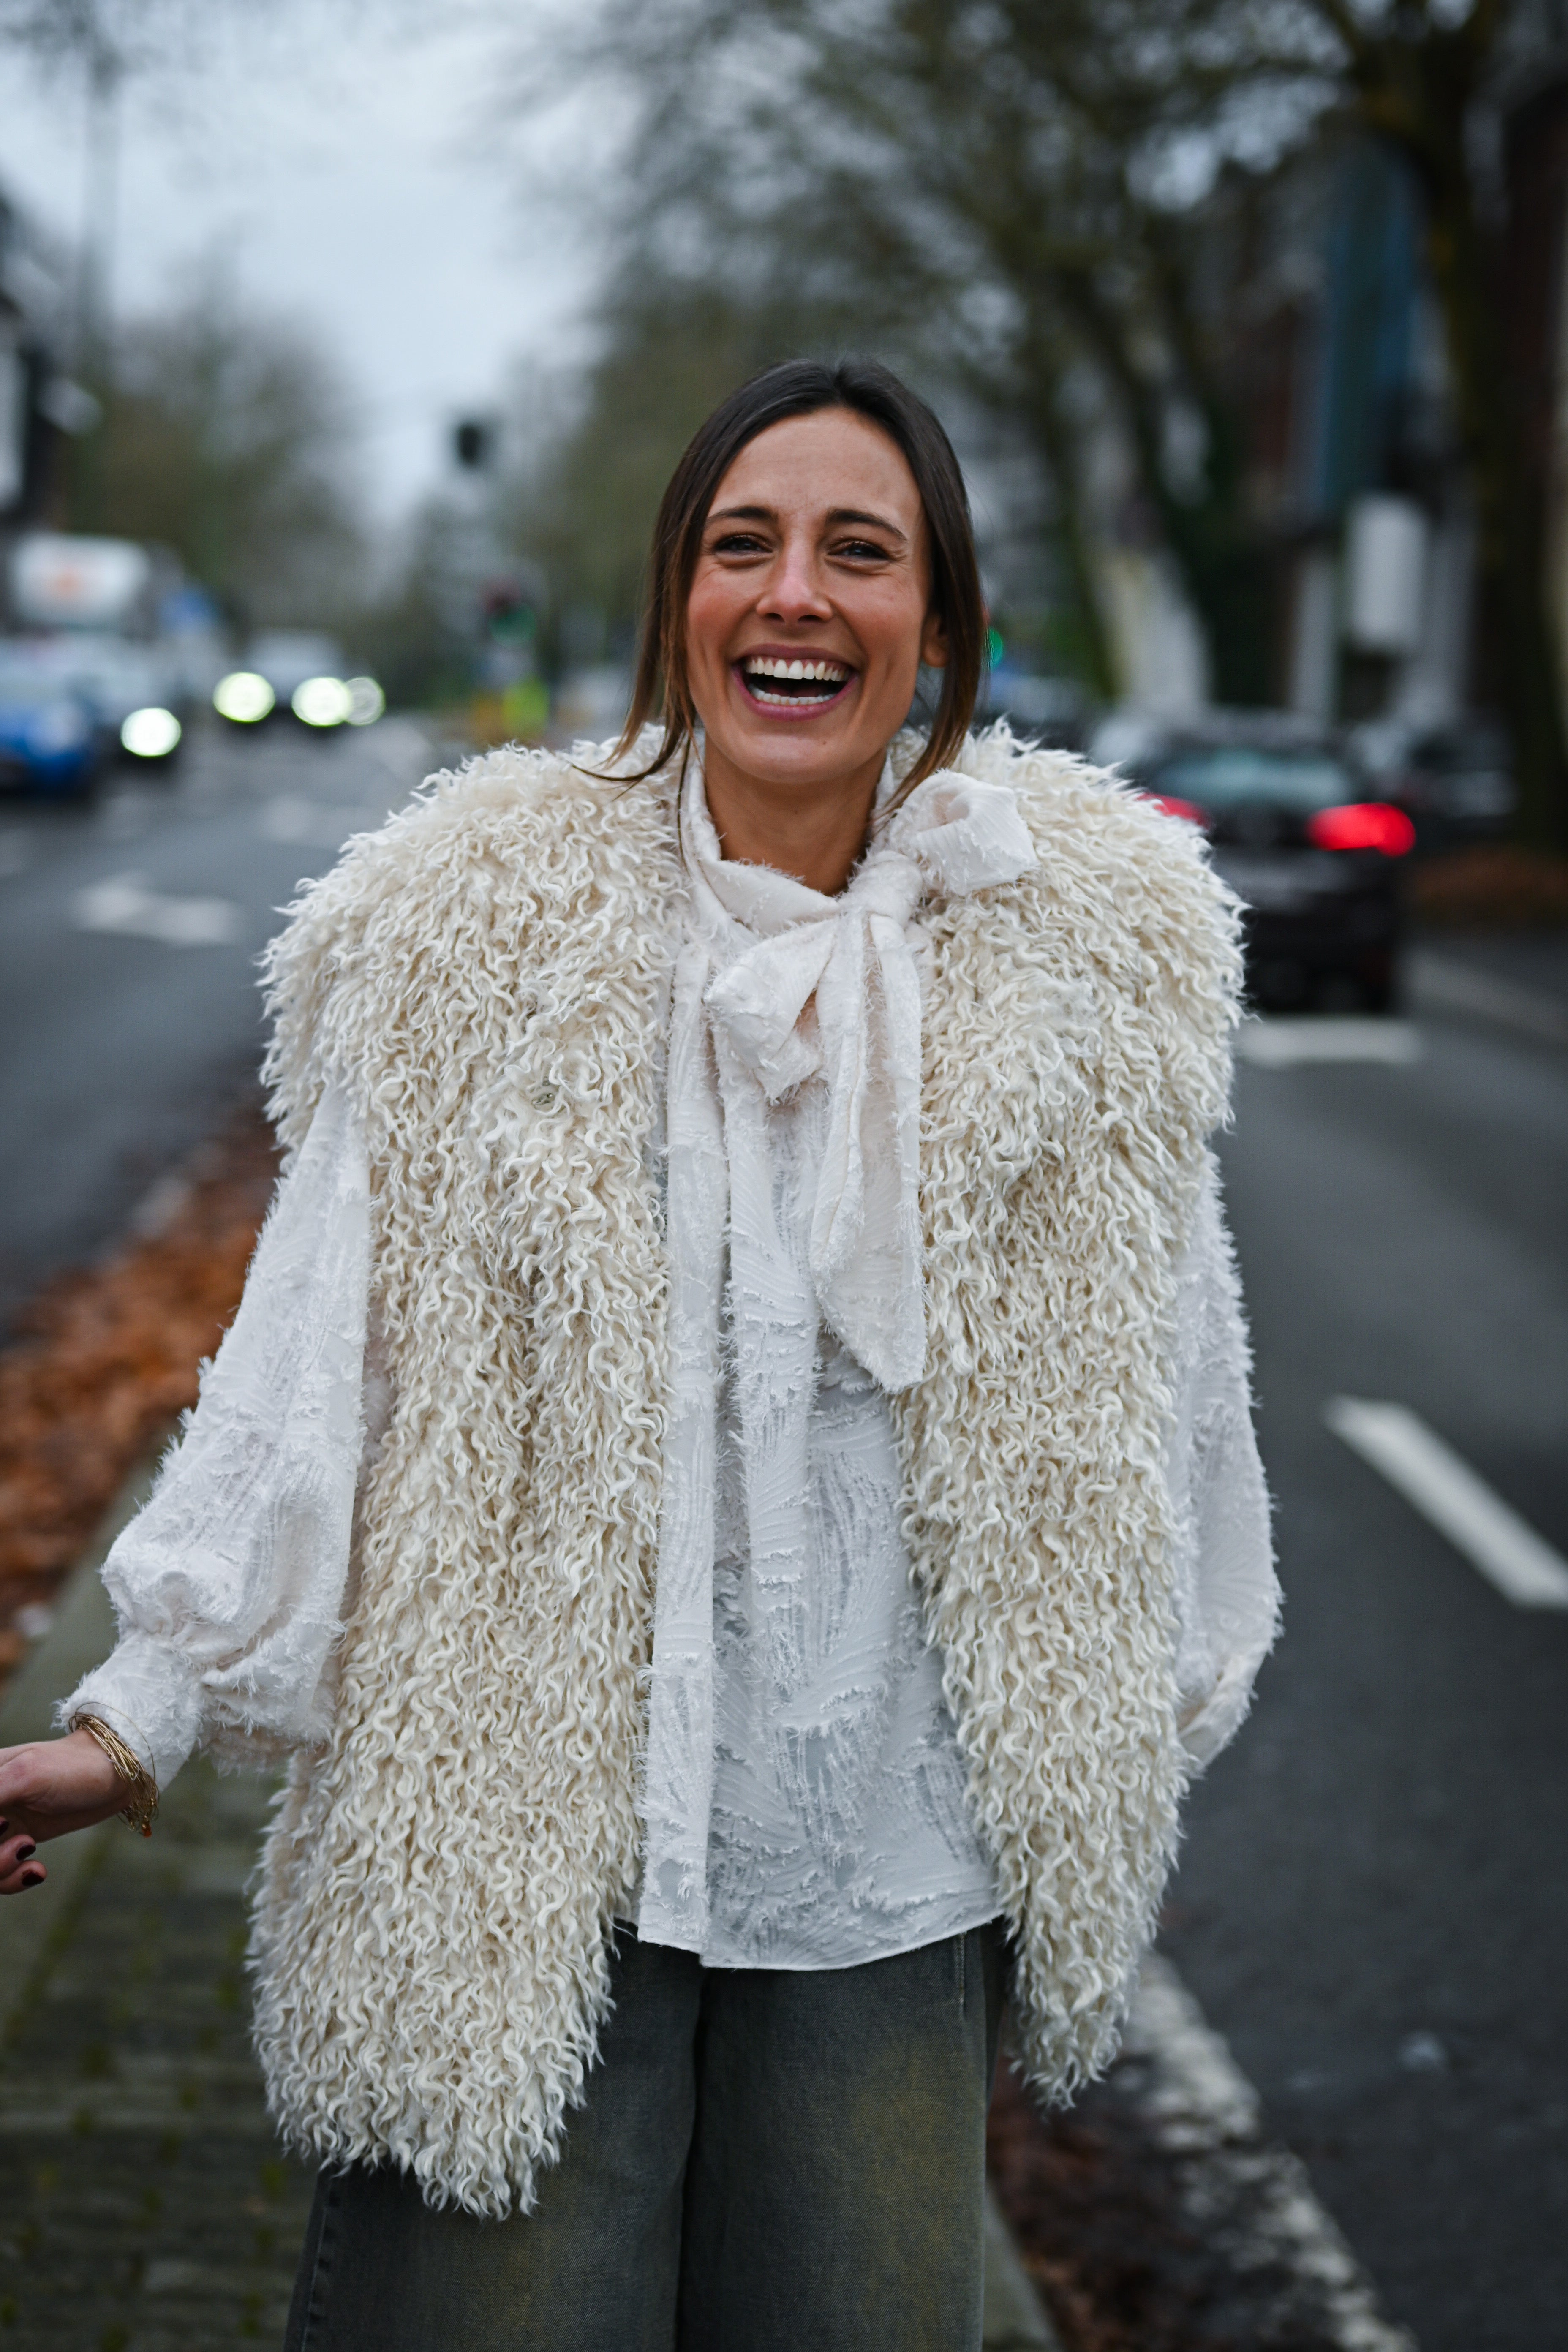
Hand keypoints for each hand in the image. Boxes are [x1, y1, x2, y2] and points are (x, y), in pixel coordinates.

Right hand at [0, 1730, 129, 1893]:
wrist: (116, 1773)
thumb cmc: (71, 1764)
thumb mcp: (25, 1775)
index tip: (6, 1825)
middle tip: (23, 1845)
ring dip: (1, 1872)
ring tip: (29, 1852)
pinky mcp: (17, 1843)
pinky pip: (2, 1874)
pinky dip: (14, 1880)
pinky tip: (36, 1871)